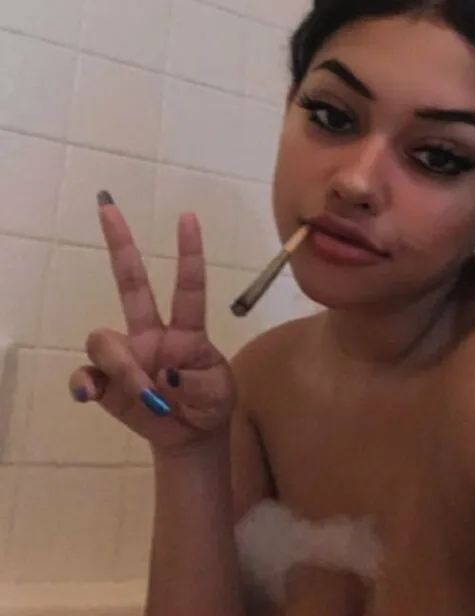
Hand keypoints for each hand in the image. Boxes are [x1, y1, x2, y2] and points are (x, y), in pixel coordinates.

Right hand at [68, 198, 236, 451]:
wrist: (191, 437)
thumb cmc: (209, 403)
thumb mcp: (218, 394)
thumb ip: (197, 382)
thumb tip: (165, 375)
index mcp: (186, 330)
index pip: (188, 286)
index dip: (189, 253)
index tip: (188, 216)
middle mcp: (152, 333)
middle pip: (132, 284)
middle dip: (121, 245)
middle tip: (109, 209)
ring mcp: (128, 355)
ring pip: (104, 339)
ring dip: (123, 369)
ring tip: (148, 397)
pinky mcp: (106, 384)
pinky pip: (85, 374)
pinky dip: (84, 382)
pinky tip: (90, 392)